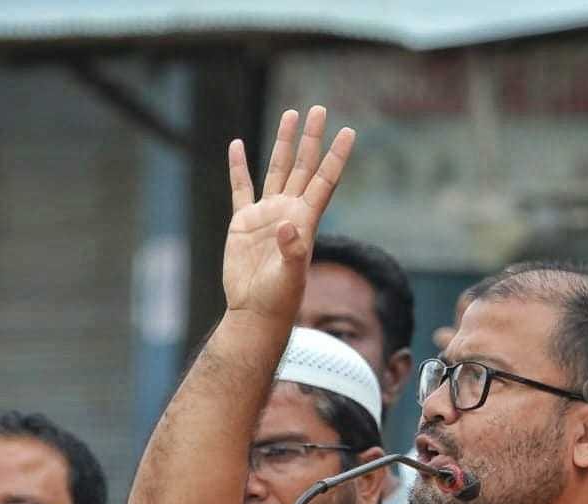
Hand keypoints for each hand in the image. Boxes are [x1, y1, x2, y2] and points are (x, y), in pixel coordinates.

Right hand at [223, 107, 355, 320]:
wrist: (255, 312)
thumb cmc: (278, 300)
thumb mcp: (289, 278)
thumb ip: (291, 252)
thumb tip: (287, 228)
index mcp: (305, 222)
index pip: (325, 181)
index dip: (336, 156)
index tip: (348, 131)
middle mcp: (289, 212)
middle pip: (304, 167)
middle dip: (311, 138)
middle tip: (319, 108)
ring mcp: (267, 215)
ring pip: (277, 170)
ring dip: (284, 143)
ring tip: (291, 114)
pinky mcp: (243, 223)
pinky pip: (241, 188)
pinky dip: (239, 167)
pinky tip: (238, 145)